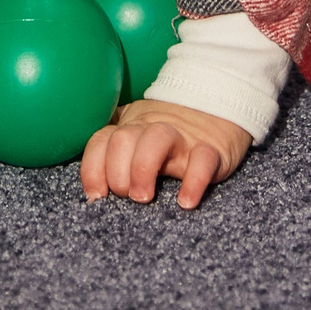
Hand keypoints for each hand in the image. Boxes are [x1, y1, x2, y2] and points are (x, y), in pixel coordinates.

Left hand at [79, 99, 251, 209]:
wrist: (217, 107)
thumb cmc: (168, 133)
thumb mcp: (139, 133)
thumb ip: (115, 149)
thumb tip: (93, 188)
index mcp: (131, 126)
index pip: (101, 141)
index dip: (92, 169)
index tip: (96, 196)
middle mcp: (152, 128)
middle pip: (124, 138)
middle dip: (117, 171)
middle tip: (128, 196)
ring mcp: (182, 136)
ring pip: (157, 139)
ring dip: (143, 169)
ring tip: (144, 198)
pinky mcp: (211, 148)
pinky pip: (203, 159)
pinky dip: (194, 181)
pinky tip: (186, 202)